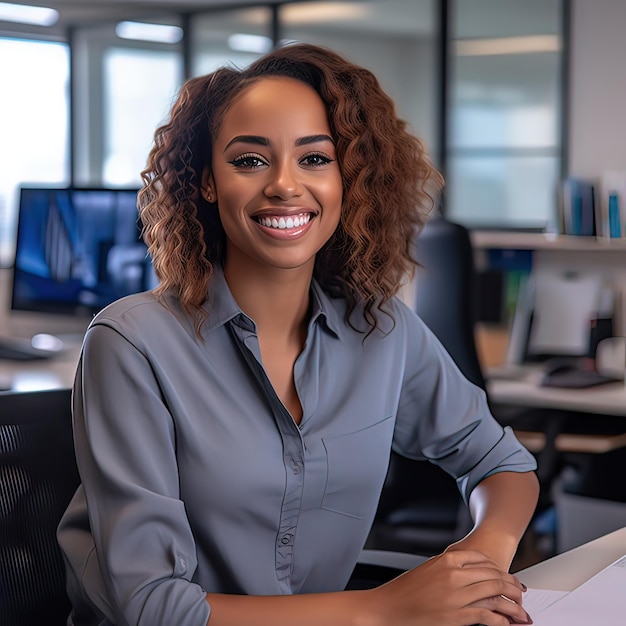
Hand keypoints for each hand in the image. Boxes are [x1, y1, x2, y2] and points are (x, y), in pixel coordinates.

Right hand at [364, 549, 532, 625]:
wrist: (387, 607)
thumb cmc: (404, 591)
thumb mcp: (428, 570)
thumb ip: (449, 568)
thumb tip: (470, 573)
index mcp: (447, 560)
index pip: (484, 560)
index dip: (501, 569)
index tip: (509, 578)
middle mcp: (454, 575)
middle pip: (494, 576)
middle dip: (513, 586)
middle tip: (521, 594)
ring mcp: (457, 596)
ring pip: (495, 595)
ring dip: (513, 605)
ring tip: (522, 613)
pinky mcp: (457, 616)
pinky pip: (487, 615)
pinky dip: (501, 620)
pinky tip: (507, 624)